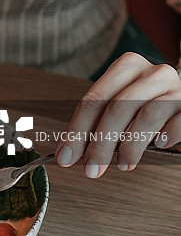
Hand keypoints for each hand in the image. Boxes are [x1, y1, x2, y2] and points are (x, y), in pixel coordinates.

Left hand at [54, 52, 180, 176]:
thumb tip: (71, 151)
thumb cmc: (148, 102)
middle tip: (91, 168)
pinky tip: (158, 146)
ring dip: (130, 146)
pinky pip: (177, 123)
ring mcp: (174, 88)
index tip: (65, 156)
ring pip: (146, 116)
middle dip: (100, 143)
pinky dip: (166, 136)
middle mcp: (151, 73)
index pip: (94, 99)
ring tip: (123, 165)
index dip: (77, 130)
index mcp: (126, 67)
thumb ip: (99, 121)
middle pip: (117, 107)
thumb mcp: (122, 103)